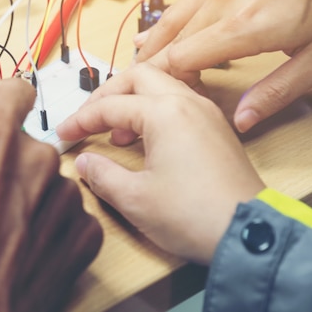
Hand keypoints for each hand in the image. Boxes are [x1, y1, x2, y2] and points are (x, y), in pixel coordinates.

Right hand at [0, 79, 102, 311]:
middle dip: (7, 158)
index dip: (2, 105)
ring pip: (49, 176)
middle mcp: (39, 157)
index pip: (17, 89)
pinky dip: (50, 222)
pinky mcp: (85, 229)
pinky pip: (68, 210)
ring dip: (30, 192)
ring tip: (2, 227)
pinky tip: (24, 244)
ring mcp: (67, 195)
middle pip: (28, 140)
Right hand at [56, 63, 264, 263]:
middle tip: (88, 118)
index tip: (63, 134)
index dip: (81, 120)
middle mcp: (188, 101)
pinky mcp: (216, 128)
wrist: (249, 234)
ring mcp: (206, 112)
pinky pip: (179, 101)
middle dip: (108, 94)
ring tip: (116, 131)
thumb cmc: (192, 215)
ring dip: (132, 100)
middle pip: (138, 76)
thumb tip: (84, 161)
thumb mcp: (134, 198)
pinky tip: (145, 138)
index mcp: (165, 112)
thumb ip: (101, 174)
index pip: (111, 106)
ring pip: (161, 85)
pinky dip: (154, 109)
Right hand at [135, 0, 311, 131]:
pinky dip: (163, 24)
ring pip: (169, 22)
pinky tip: (149, 35)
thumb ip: (276, 92)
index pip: (179, 60)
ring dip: (152, 49)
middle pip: (168, 43)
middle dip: (151, 71)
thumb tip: (241, 120)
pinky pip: (181, 4)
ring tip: (136, 70)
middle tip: (140, 93)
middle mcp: (222, 3)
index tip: (169, 101)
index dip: (167, 84)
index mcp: (242, 28)